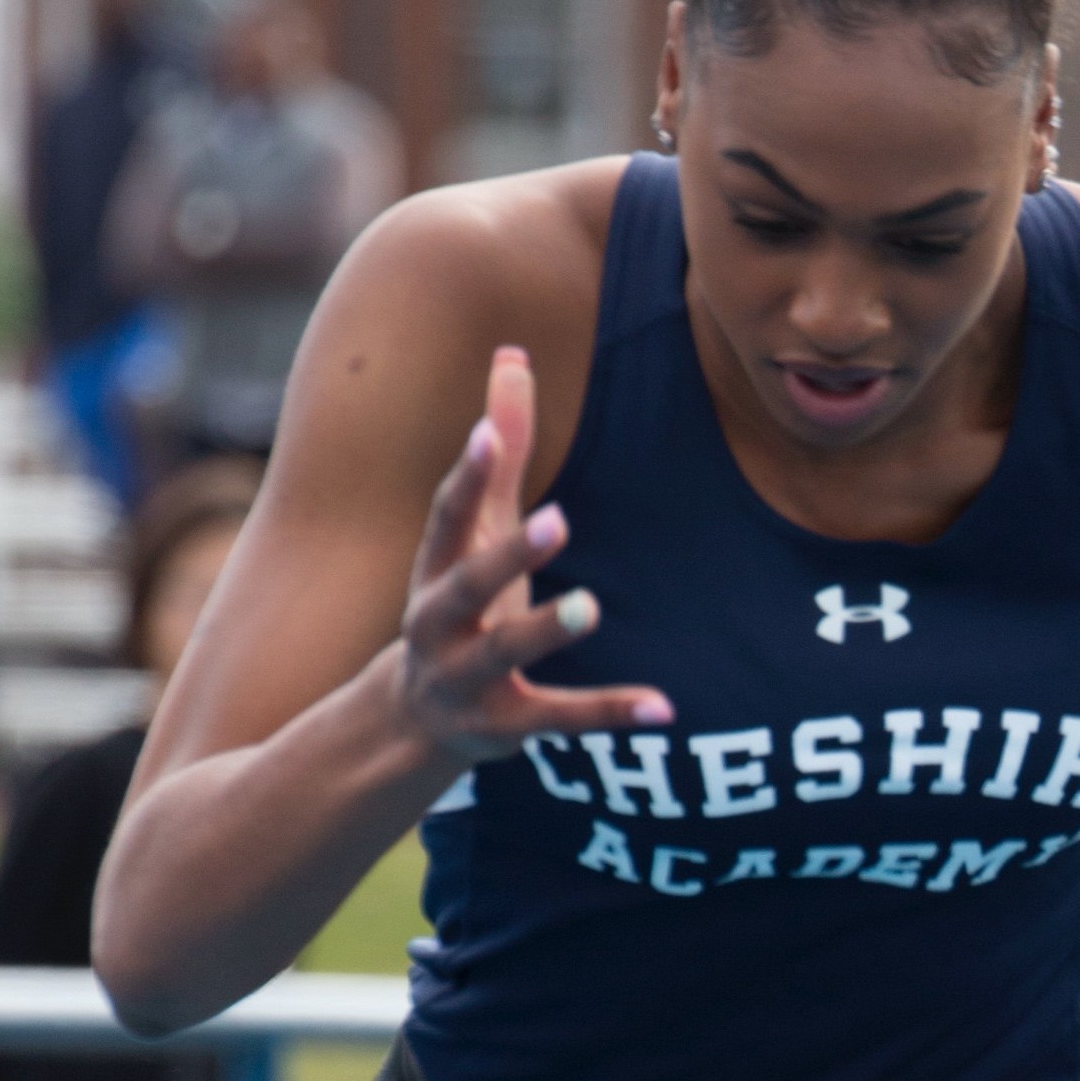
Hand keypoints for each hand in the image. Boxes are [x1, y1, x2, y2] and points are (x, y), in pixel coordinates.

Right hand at [398, 345, 671, 762]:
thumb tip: (512, 354)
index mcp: (433, 566)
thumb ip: (500, 452)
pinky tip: (664, 707)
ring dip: (543, 629)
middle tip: (556, 518)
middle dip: (508, 554)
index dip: (467, 475)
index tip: (489, 434)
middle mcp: (438, 622)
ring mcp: (467, 678)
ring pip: (505, 653)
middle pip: (469, 584)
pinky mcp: (504, 727)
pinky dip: (610, 713)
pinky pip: (560, 719)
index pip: (448, 515)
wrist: (416, 718)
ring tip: (590, 606)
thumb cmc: (459, 601)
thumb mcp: (474, 531)